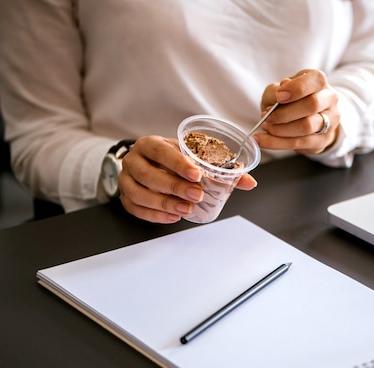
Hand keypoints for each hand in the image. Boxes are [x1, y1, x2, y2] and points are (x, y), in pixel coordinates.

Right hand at [118, 135, 256, 222]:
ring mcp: (126, 179)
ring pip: (138, 193)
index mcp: (150, 144)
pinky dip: (154, 215)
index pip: (161, 151)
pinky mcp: (125, 197)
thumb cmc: (172, 160)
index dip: (178, 164)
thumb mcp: (192, 157)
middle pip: (148, 174)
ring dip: (163, 203)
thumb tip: (249, 182)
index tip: (197, 175)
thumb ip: (220, 169)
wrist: (148, 164)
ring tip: (186, 209)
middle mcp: (134, 159)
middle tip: (196, 195)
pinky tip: (173, 217)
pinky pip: (135, 208)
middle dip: (174, 186)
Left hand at [255, 69, 340, 154]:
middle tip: (266, 116)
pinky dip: (276, 143)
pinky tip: (262, 140)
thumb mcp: (280, 89)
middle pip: (312, 105)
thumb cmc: (291, 100)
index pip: (316, 80)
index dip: (296, 88)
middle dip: (285, 113)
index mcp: (319, 82)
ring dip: (280, 129)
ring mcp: (330, 121)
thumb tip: (279, 92)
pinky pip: (298, 143)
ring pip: (306, 126)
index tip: (278, 96)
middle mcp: (329, 100)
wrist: (306, 118)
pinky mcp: (322, 140)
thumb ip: (277, 89)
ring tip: (266, 127)